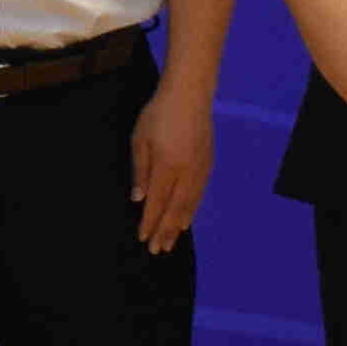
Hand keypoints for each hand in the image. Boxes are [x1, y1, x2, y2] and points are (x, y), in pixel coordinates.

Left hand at [126, 83, 216, 253]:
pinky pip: (199, 194)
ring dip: (178, 225)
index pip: (156, 201)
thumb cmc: (158, 114)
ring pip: (189, 204)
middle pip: (174, 209)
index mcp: (166, 165)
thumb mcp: (140, 139)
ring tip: (171, 241)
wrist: (190, 95)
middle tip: (157, 250)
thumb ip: (140, 170)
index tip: (143, 238)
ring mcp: (199, 169)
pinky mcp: (207, 164)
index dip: (149, 221)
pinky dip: (191, 210)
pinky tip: (185, 220)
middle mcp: (186, 171)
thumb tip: (139, 199)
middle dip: (164, 231)